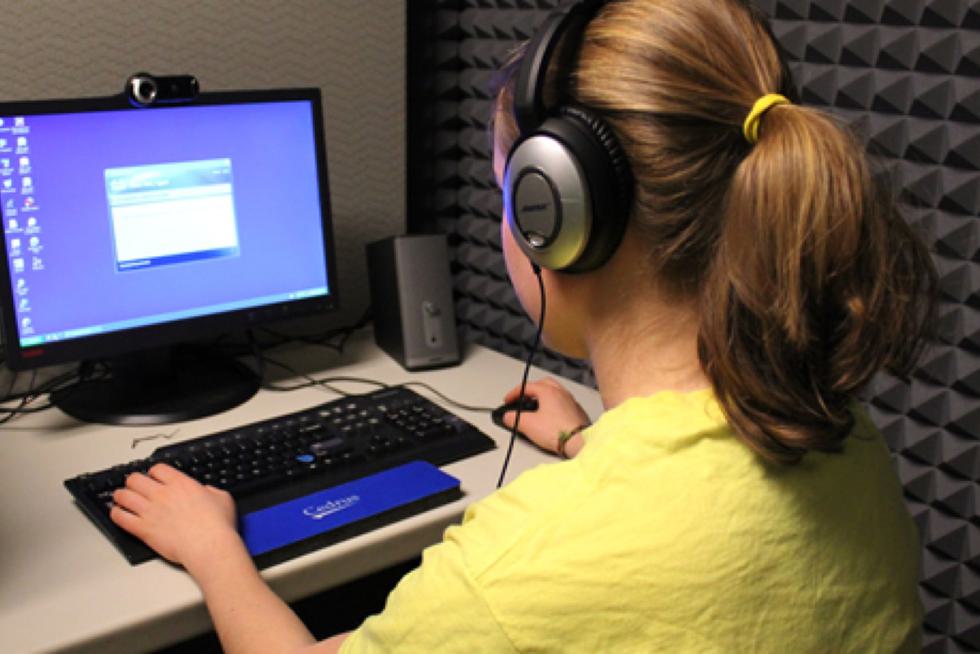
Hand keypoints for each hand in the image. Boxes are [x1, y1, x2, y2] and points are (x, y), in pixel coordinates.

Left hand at [110, 463, 241, 571]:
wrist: (209, 546)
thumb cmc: (217, 526)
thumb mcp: (222, 498)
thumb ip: (210, 491)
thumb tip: (206, 492)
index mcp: (181, 483)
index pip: (157, 469)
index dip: (153, 472)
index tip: (153, 477)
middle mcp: (162, 494)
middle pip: (135, 479)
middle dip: (133, 481)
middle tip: (133, 485)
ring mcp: (150, 511)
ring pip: (123, 496)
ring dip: (121, 495)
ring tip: (120, 498)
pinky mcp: (143, 529)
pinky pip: (120, 517)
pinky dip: (116, 514)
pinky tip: (117, 514)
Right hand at [501, 377, 590, 457]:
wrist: (578, 442)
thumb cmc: (558, 431)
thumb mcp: (528, 425)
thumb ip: (514, 418)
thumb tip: (508, 417)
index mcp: (548, 391)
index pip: (527, 386)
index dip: (514, 393)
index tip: (508, 400)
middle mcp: (561, 393)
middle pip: (543, 384)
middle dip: (531, 390)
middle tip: (523, 398)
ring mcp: (571, 402)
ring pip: (555, 392)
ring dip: (543, 396)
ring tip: (536, 406)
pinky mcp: (577, 412)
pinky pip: (563, 403)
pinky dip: (554, 405)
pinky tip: (550, 416)